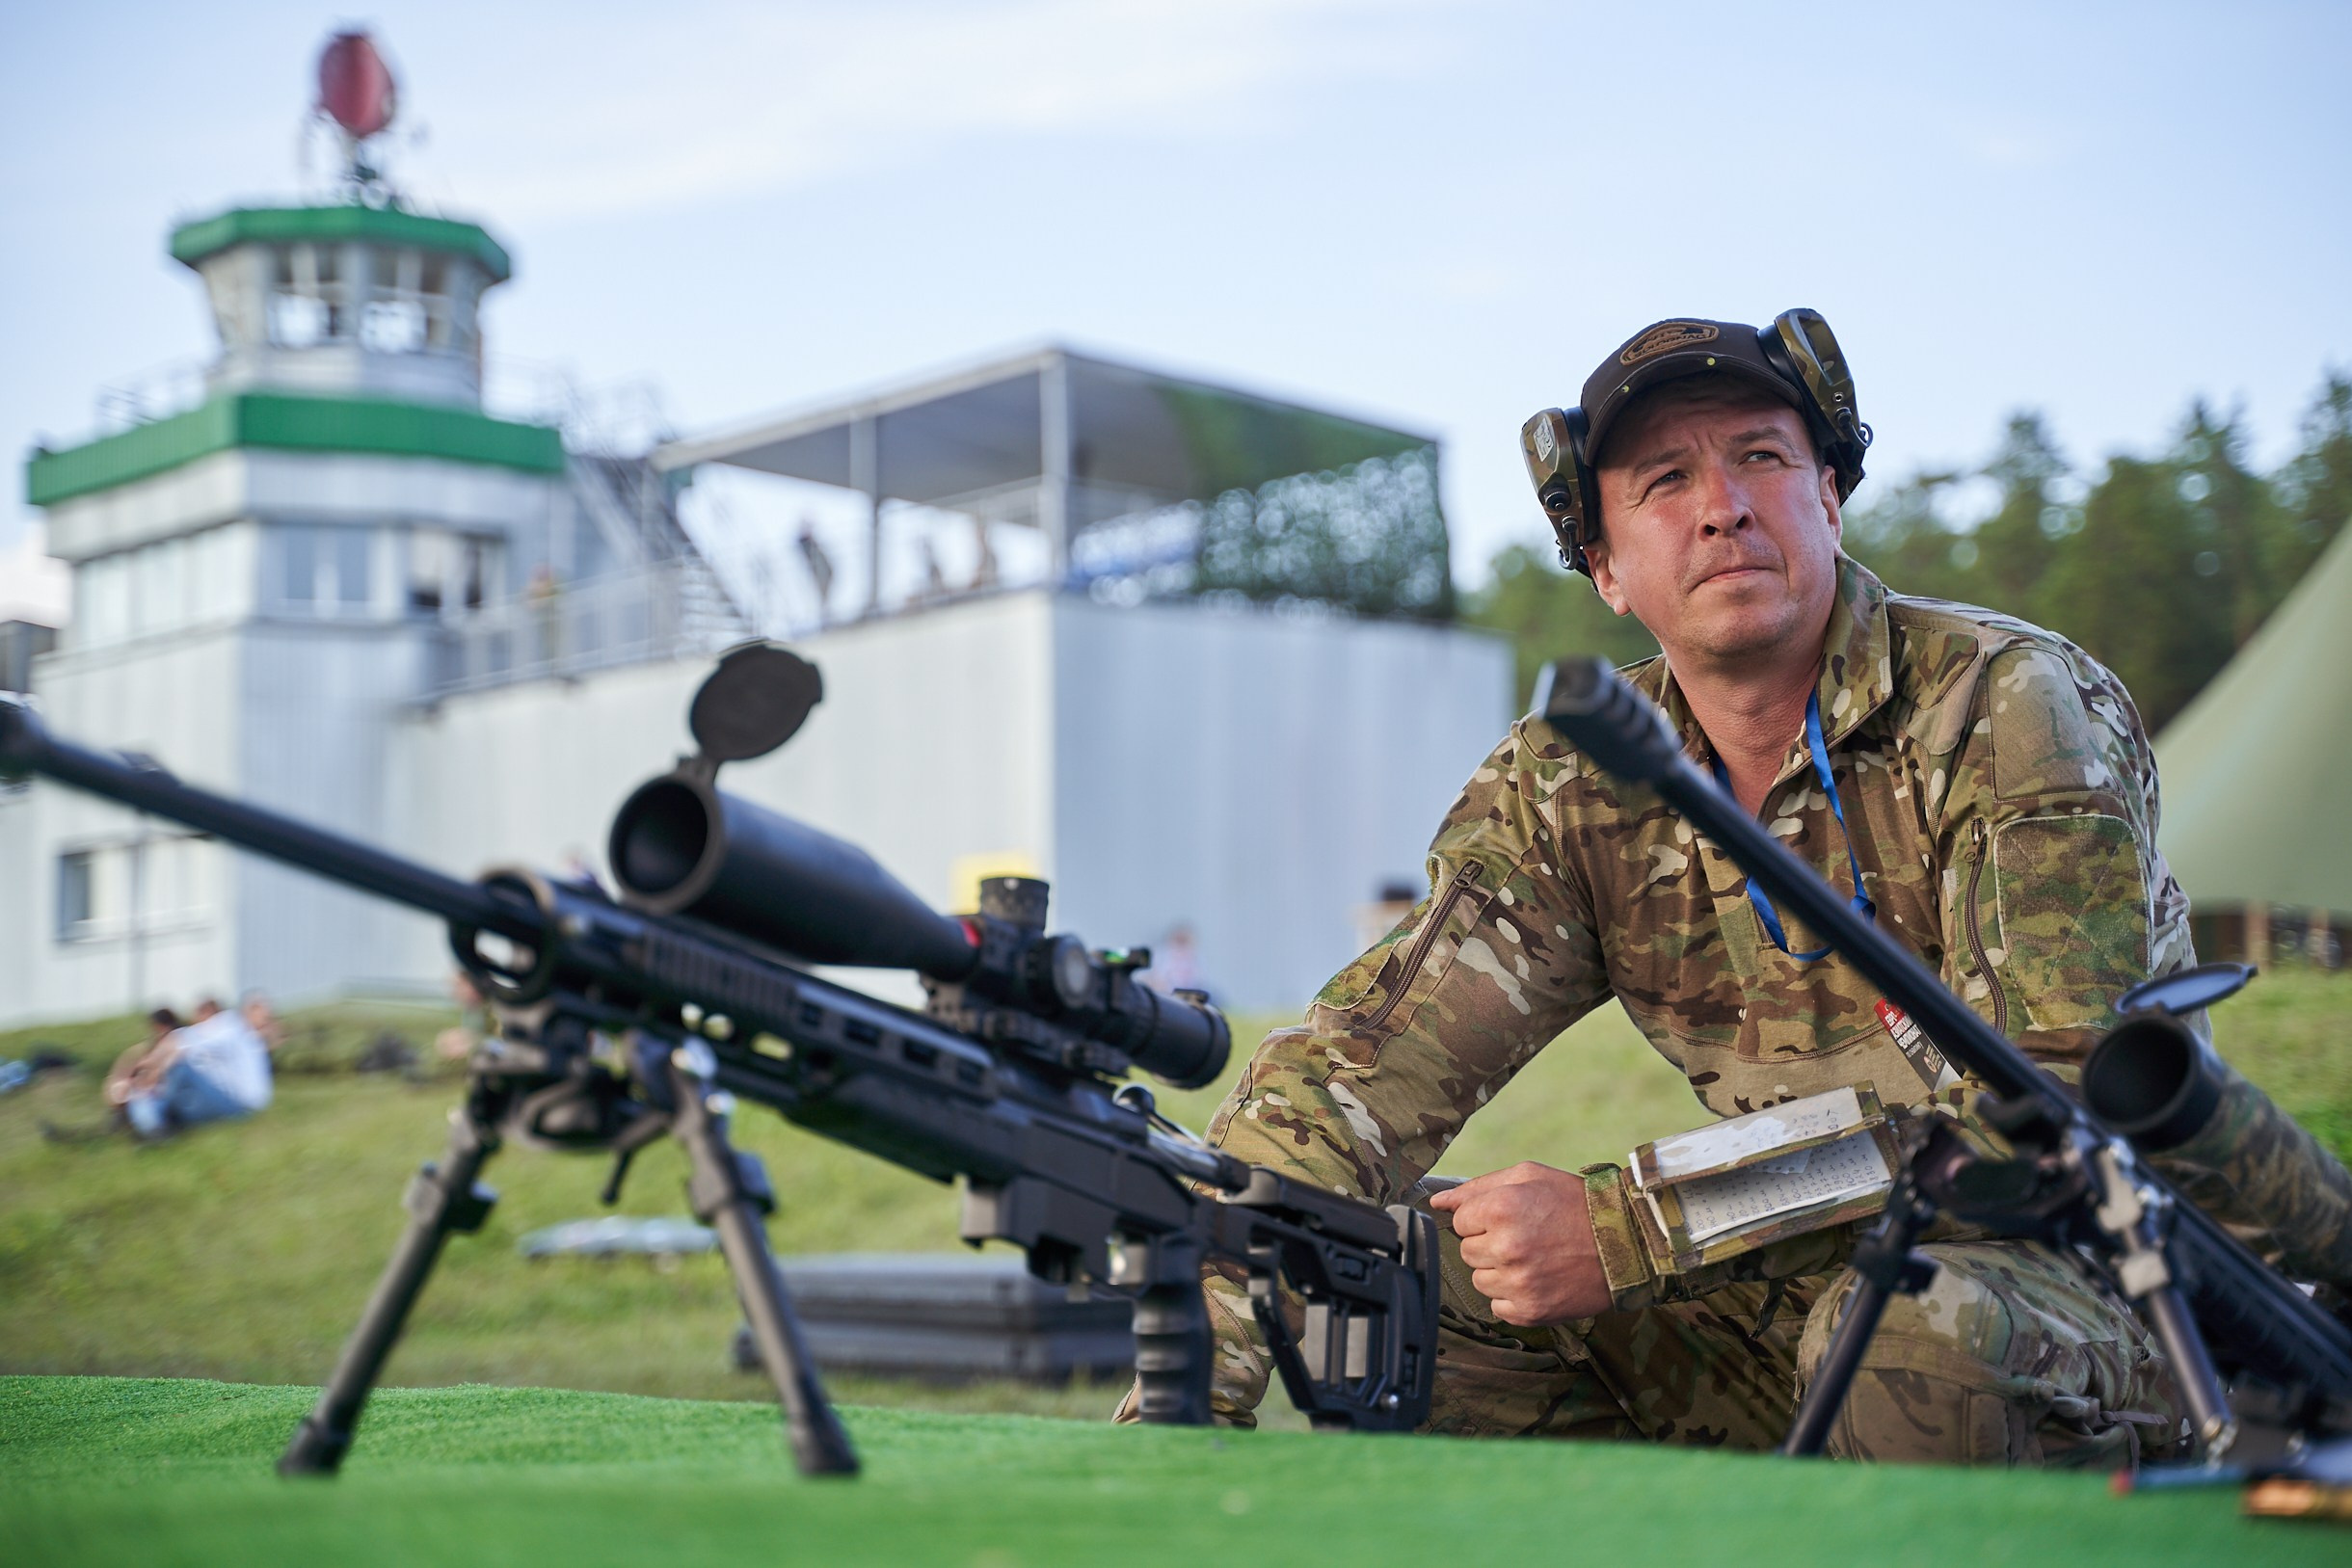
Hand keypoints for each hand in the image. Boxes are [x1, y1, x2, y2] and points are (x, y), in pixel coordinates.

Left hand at [1428, 1161, 1611, 1325]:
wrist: (1627, 1244)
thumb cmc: (1576, 1204)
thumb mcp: (1530, 1177)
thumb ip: (1478, 1187)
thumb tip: (1437, 1202)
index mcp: (1501, 1208)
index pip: (1459, 1220)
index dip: (1483, 1217)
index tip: (1510, 1218)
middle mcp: (1506, 1247)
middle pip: (1467, 1251)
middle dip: (1489, 1243)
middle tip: (1525, 1237)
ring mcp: (1517, 1283)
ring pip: (1480, 1281)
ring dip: (1500, 1271)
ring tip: (1534, 1258)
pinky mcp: (1530, 1311)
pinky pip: (1498, 1307)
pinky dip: (1513, 1296)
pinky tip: (1538, 1280)